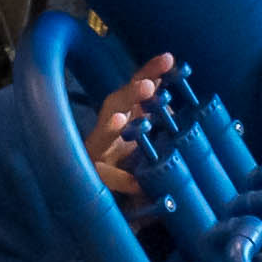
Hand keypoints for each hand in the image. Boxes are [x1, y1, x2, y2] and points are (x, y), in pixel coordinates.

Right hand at [79, 53, 176, 193]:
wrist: (105, 202)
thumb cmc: (128, 168)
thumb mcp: (147, 142)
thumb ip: (157, 123)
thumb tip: (170, 105)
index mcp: (124, 118)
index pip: (136, 90)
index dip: (149, 73)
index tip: (168, 59)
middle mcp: (107, 132)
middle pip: (115, 105)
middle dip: (129, 94)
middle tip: (147, 86)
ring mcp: (96, 154)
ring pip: (100, 137)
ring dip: (110, 128)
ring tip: (120, 120)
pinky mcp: (92, 178)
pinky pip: (103, 177)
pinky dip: (120, 179)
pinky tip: (136, 182)